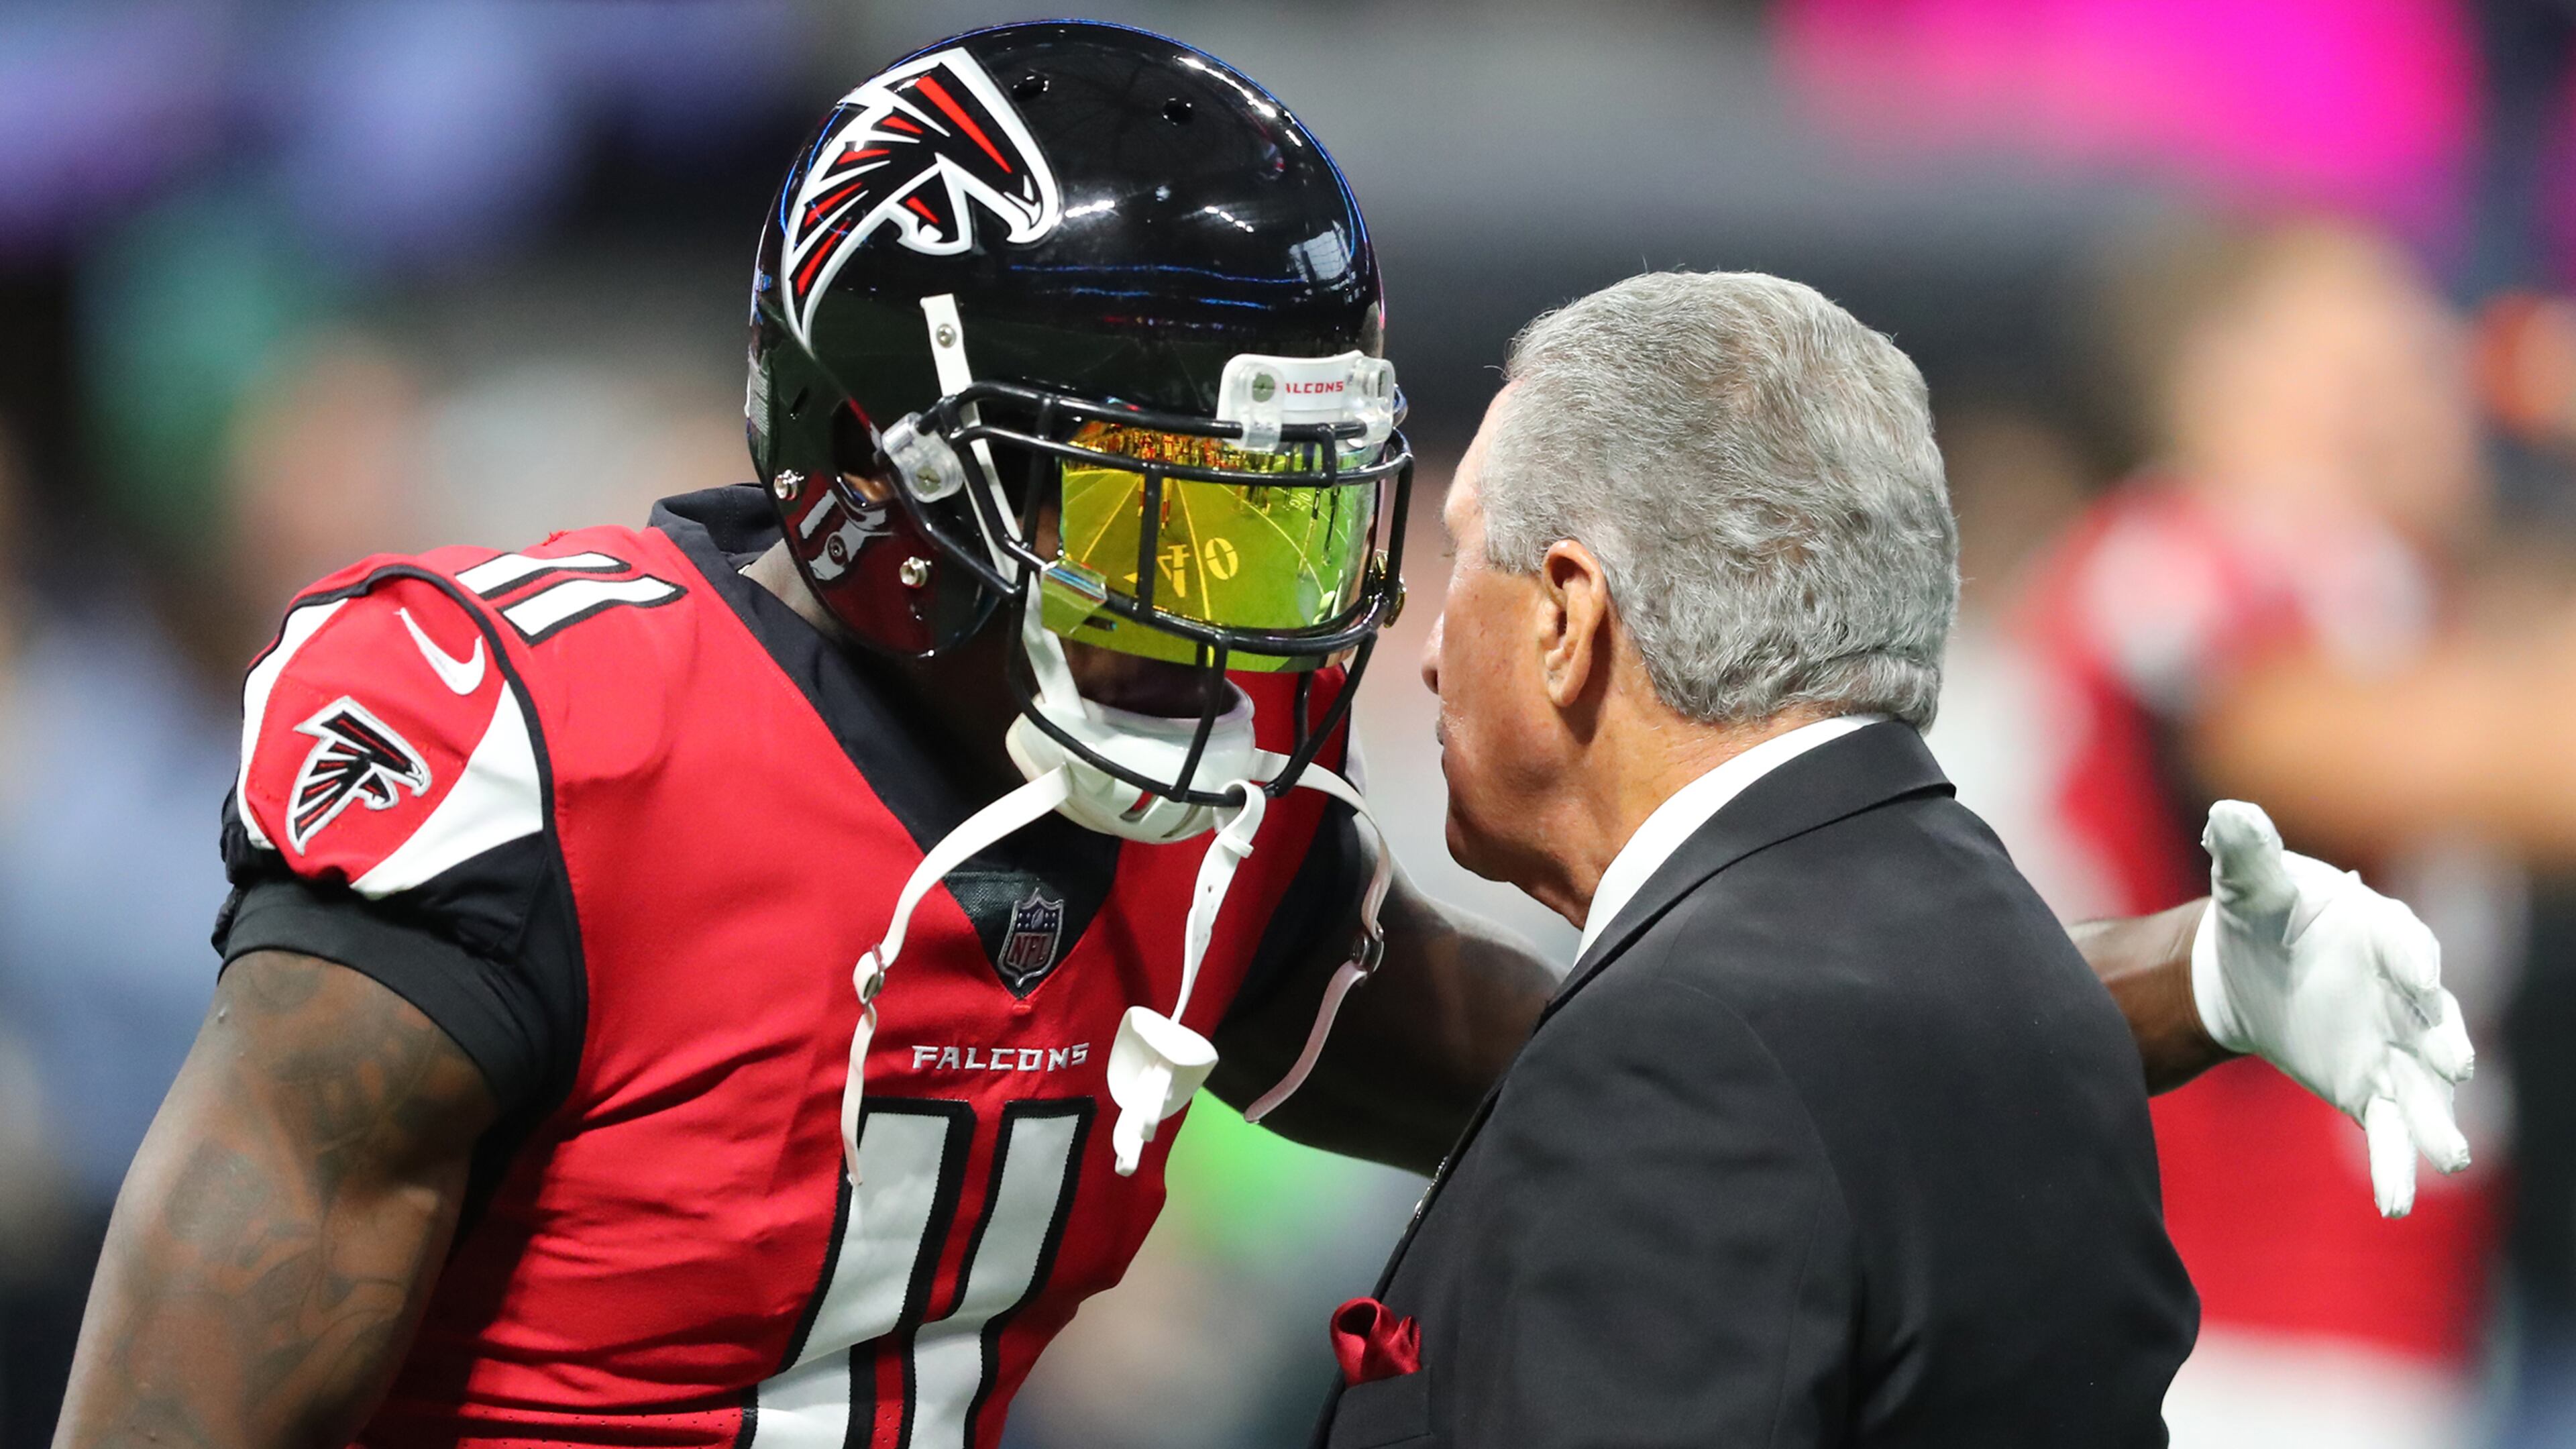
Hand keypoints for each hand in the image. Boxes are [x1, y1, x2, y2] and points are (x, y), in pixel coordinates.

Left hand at [2192, 801, 2475, 1216]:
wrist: (2248, 962)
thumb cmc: (2263, 912)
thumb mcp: (2250, 880)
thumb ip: (2246, 852)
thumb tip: (2229, 815)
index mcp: (2383, 932)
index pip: (2408, 944)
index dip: (2412, 958)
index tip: (2417, 974)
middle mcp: (2402, 994)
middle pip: (2432, 1021)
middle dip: (2443, 1040)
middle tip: (2454, 1063)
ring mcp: (2391, 1045)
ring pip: (2423, 1087)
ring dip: (2439, 1119)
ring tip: (2450, 1156)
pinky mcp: (2367, 1084)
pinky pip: (2390, 1127)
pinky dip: (2396, 1164)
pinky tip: (2395, 1204)